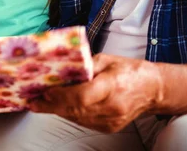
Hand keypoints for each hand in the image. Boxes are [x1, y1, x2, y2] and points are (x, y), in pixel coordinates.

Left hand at [29, 53, 162, 132]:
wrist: (153, 90)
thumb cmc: (130, 70)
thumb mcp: (107, 59)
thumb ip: (84, 66)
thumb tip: (61, 69)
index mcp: (112, 86)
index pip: (82, 96)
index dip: (61, 96)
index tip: (46, 91)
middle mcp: (112, 107)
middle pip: (75, 109)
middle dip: (52, 105)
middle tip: (33, 101)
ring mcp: (111, 121)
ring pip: (77, 117)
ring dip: (57, 110)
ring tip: (39, 104)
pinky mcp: (109, 127)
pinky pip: (83, 121)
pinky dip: (70, 113)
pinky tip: (59, 107)